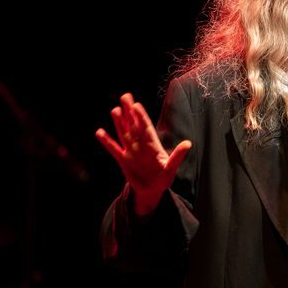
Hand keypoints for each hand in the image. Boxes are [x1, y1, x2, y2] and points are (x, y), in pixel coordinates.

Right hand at [95, 93, 191, 213]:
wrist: (152, 191)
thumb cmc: (163, 178)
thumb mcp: (171, 168)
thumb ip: (177, 156)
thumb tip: (188, 143)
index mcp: (153, 145)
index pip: (146, 127)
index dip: (141, 116)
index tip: (137, 105)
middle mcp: (140, 145)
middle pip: (134, 125)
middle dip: (130, 111)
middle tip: (125, 96)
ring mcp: (131, 151)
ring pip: (124, 133)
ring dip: (119, 122)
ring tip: (115, 109)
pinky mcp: (123, 160)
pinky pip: (113, 149)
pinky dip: (107, 141)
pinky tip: (99, 132)